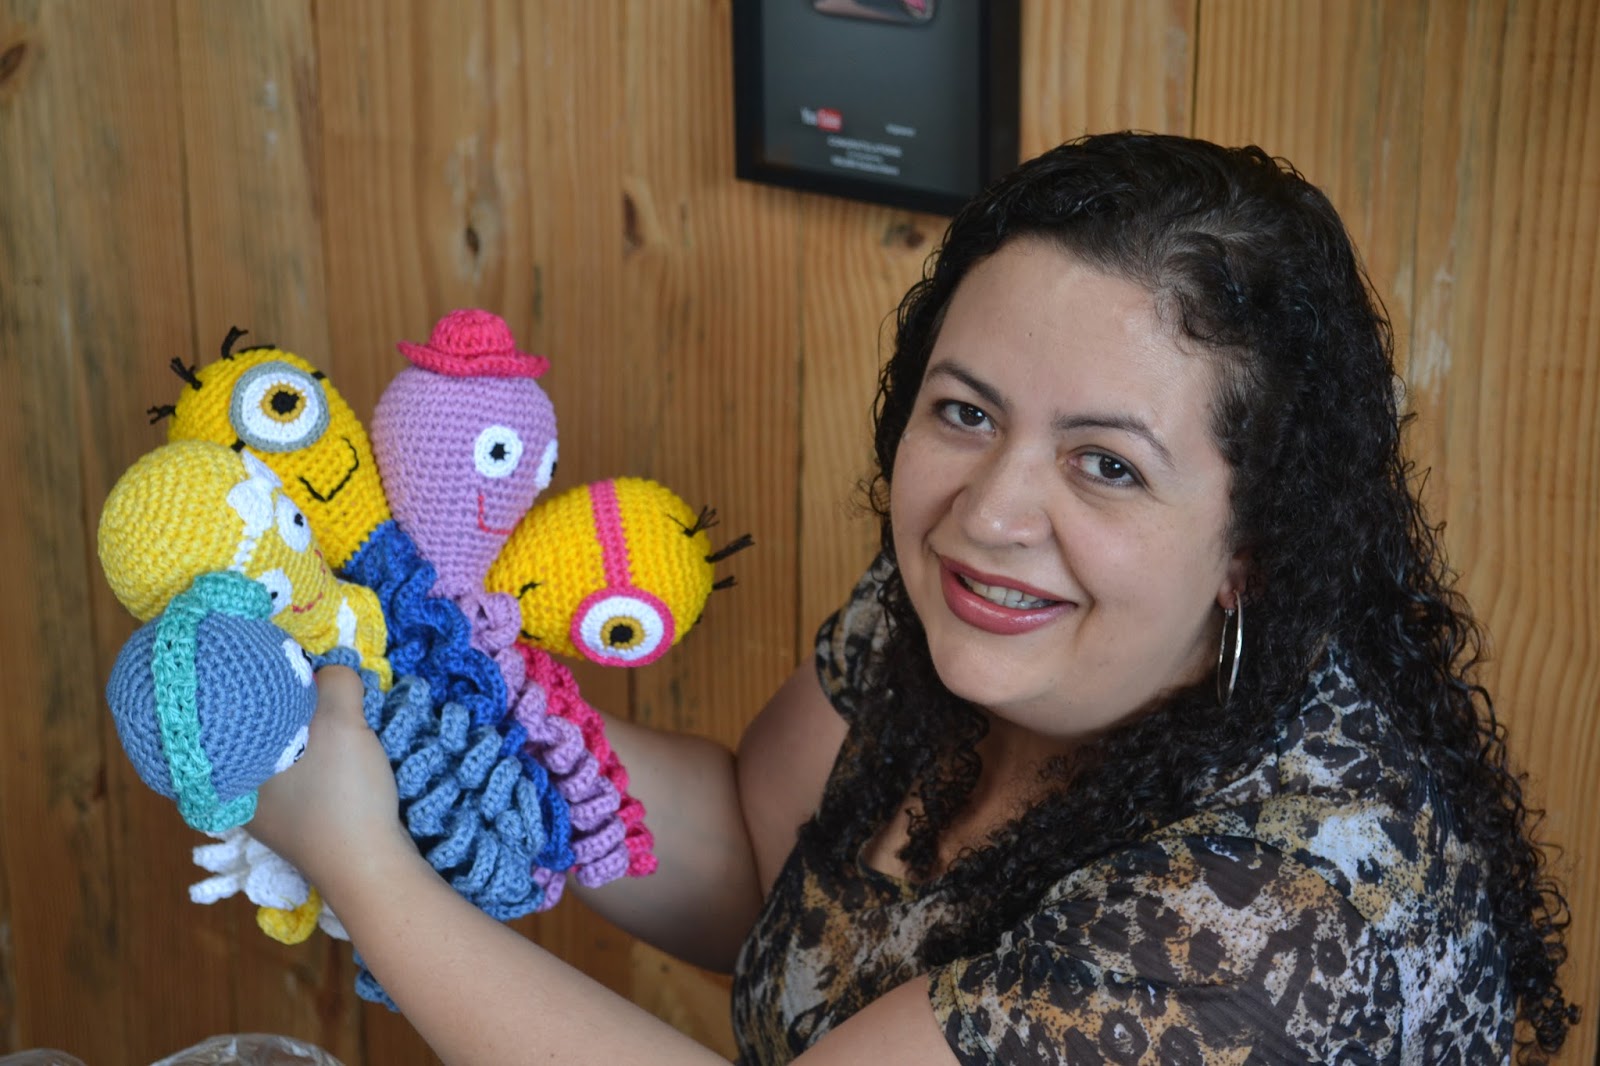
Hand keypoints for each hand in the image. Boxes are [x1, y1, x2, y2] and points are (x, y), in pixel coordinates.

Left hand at [250, 664, 410, 890]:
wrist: (367, 865)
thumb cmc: (341, 793)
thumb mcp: (341, 721)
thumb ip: (334, 682)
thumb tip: (332, 671)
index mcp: (224, 766)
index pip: (235, 704)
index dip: (267, 679)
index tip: (297, 669)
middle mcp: (232, 790)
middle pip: (258, 726)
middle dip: (289, 705)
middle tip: (321, 692)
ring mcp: (261, 812)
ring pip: (279, 749)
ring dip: (305, 732)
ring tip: (334, 721)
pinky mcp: (291, 823)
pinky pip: (294, 774)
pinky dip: (313, 759)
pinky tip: (335, 759)